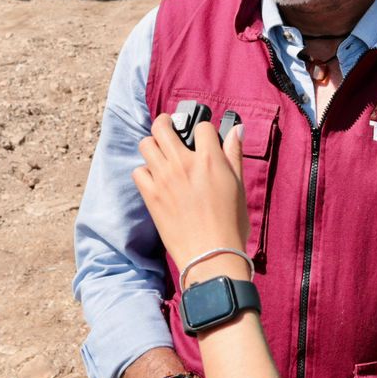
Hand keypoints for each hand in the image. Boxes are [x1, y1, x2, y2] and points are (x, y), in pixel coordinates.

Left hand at [132, 116, 248, 273]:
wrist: (211, 255)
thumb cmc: (230, 224)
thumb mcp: (239, 185)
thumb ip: (234, 154)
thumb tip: (237, 129)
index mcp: (209, 159)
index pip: (201, 127)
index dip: (204, 130)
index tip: (203, 138)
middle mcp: (183, 163)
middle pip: (163, 127)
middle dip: (166, 122)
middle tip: (170, 127)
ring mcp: (163, 179)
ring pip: (146, 144)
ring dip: (153, 145)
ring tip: (160, 152)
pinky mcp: (150, 196)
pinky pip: (138, 171)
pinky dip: (144, 172)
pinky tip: (155, 178)